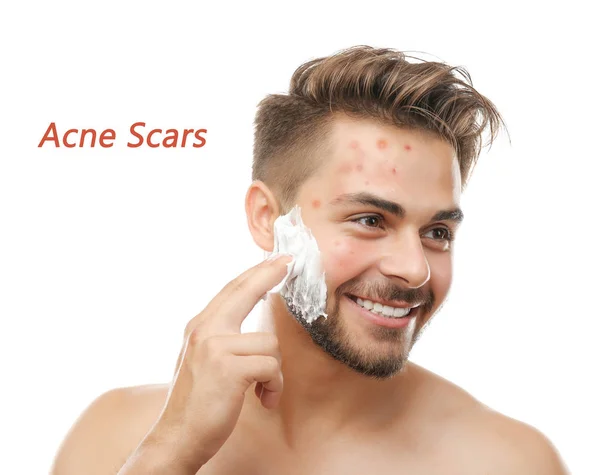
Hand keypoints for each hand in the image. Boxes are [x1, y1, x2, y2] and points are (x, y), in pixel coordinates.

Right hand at [145, 254, 290, 471]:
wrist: (177, 438)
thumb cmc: (197, 402)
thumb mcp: (202, 360)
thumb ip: (221, 337)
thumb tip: (248, 322)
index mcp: (199, 327)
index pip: (231, 290)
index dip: (255, 273)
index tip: (275, 260)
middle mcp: (203, 330)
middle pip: (244, 291)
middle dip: (269, 274)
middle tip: (289, 261)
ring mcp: (214, 347)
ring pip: (270, 343)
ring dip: (274, 372)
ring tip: (261, 390)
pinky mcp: (228, 368)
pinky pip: (271, 366)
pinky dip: (274, 386)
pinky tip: (263, 399)